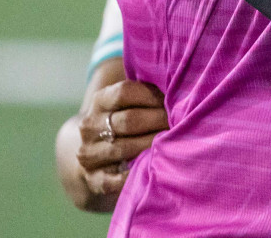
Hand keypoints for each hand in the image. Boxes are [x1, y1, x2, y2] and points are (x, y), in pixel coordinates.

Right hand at [77, 79, 167, 193]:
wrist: (96, 154)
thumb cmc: (125, 122)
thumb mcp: (128, 103)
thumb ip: (146, 95)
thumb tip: (176, 89)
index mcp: (99, 101)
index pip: (124, 92)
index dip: (152, 96)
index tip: (172, 101)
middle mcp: (89, 126)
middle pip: (128, 120)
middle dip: (159, 121)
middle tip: (181, 123)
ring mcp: (90, 154)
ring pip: (125, 148)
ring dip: (152, 146)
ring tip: (173, 143)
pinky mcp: (93, 179)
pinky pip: (114, 180)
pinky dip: (134, 175)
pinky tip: (151, 169)